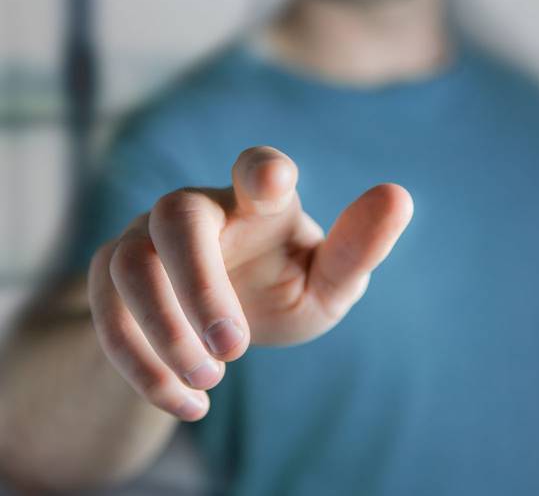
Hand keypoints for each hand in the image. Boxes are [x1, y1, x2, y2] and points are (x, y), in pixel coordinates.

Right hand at [88, 147, 412, 420]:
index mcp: (260, 203)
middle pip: (177, 218)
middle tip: (234, 351)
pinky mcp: (112, 279)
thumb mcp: (328, 282)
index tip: (275, 182)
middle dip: (200, 287)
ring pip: (130, 266)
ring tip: (211, 380)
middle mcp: (199, 210)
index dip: (262, 170)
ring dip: (166, 332)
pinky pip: (106, 316)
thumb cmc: (282, 290)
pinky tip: (189, 405)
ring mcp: (146, 239)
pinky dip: (143, 368)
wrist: (219, 330)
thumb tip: (399, 196)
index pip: (257, 167)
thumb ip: (358, 247)